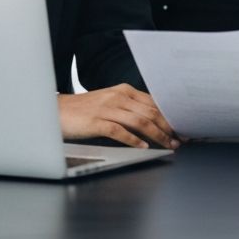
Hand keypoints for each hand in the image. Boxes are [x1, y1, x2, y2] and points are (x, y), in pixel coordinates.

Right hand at [57, 84, 179, 148]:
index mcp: (124, 90)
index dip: (170, 116)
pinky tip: (143, 147)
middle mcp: (118, 96)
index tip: (181, 128)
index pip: (153, 103)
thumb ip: (129, 108)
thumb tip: (154, 120)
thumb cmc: (85, 110)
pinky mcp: (96, 121)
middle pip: (150, 112)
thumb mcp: (110, 103)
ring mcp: (107, 108)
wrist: (57, 111)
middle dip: (168, 127)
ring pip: (140, 121)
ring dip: (157, 135)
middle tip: (180, 140)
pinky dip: (134, 140)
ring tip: (168, 145)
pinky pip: (119, 131)